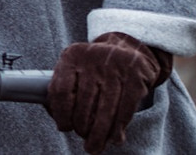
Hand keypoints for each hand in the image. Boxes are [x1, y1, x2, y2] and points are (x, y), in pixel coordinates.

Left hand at [46, 32, 172, 153]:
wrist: (128, 49)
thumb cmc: (94, 68)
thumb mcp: (74, 70)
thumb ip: (62, 92)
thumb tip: (59, 122)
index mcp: (72, 56)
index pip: (61, 90)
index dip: (62, 114)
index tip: (65, 127)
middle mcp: (93, 58)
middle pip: (84, 103)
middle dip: (82, 128)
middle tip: (85, 139)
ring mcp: (116, 66)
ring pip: (105, 110)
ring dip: (100, 134)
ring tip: (95, 146)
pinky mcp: (136, 76)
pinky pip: (125, 109)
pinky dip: (118, 128)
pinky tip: (115, 137)